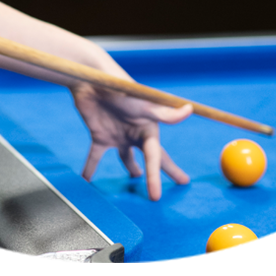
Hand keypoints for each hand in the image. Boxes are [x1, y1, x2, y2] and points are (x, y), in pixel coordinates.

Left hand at [71, 81, 191, 200]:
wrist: (90, 78)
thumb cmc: (119, 87)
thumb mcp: (141, 103)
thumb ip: (164, 112)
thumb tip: (189, 109)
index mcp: (147, 127)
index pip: (155, 156)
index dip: (158, 176)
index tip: (156, 196)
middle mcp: (134, 133)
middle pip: (151, 158)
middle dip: (163, 172)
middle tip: (182, 182)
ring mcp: (117, 135)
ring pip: (126, 158)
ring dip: (130, 168)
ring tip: (134, 178)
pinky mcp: (99, 135)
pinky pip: (95, 156)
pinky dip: (90, 168)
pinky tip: (86, 180)